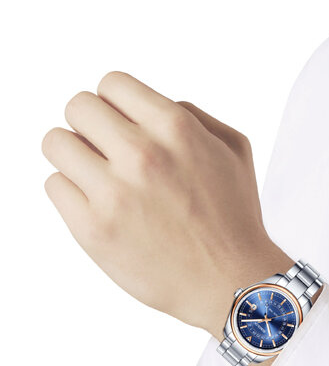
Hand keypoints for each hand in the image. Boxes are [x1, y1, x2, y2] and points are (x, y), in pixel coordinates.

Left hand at [42, 72, 292, 338]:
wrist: (230, 281)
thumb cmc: (235, 217)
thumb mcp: (234, 151)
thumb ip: (193, 115)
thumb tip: (150, 106)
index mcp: (175, 129)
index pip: (111, 83)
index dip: (114, 102)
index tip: (120, 123)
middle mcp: (142, 155)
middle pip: (77, 107)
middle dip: (91, 124)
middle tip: (108, 150)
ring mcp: (114, 194)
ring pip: (56, 143)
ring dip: (75, 155)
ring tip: (99, 177)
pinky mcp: (94, 231)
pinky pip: (54, 186)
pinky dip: (72, 192)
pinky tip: (100, 206)